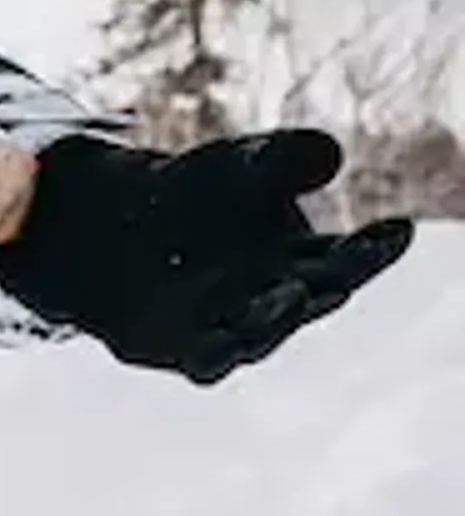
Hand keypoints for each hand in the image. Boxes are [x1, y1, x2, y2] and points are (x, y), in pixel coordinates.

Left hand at [0, 128, 413, 384]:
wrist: (117, 233)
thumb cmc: (198, 195)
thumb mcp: (237, 164)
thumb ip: (282, 159)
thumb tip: (329, 154)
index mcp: (308, 257)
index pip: (352, 255)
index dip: (377, 247)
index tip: (398, 229)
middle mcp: (281, 300)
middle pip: (316, 297)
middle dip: (331, 285)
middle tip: (339, 275)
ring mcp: (237, 331)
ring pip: (266, 334)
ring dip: (277, 320)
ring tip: (289, 297)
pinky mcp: (189, 351)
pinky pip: (207, 361)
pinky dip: (213, 356)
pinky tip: (213, 345)